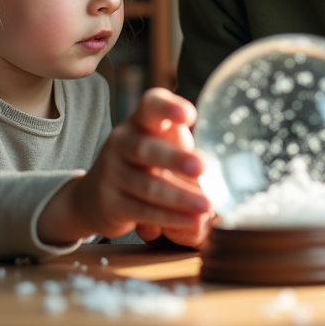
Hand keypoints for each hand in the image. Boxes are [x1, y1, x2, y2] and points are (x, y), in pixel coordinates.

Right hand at [37, 88, 212, 246]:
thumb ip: (183, 144)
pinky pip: (141, 211)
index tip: (189, 116)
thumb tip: (229, 166)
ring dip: (179, 198)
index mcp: (140, 121)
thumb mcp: (160, 144)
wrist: (95, 195)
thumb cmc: (144, 163)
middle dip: (175, 159)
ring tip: (206, 206)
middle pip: (146, 149)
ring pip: (146, 186)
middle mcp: (121, 142)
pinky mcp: (109, 203)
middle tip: (202, 167)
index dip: (167, 108)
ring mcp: (111, 173)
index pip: (150, 105)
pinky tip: (191, 220)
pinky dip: (169, 217)